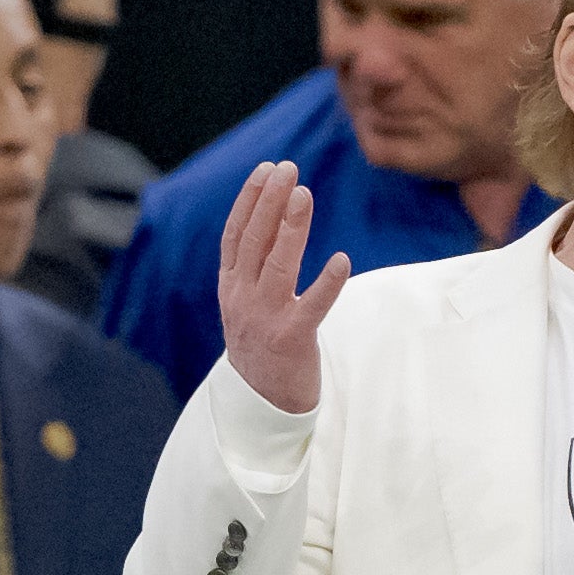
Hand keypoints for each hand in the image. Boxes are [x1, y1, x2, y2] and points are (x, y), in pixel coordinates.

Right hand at [218, 160, 348, 415]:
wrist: (261, 406)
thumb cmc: (263, 348)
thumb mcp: (248, 305)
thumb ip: (255, 270)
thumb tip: (274, 223)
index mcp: (231, 288)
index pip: (236, 234)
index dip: (249, 199)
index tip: (266, 169)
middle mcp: (242, 299)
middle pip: (254, 240)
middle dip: (270, 200)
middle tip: (288, 168)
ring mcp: (265, 318)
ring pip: (277, 264)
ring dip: (291, 227)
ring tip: (305, 194)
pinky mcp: (292, 340)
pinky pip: (311, 307)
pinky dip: (327, 283)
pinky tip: (342, 260)